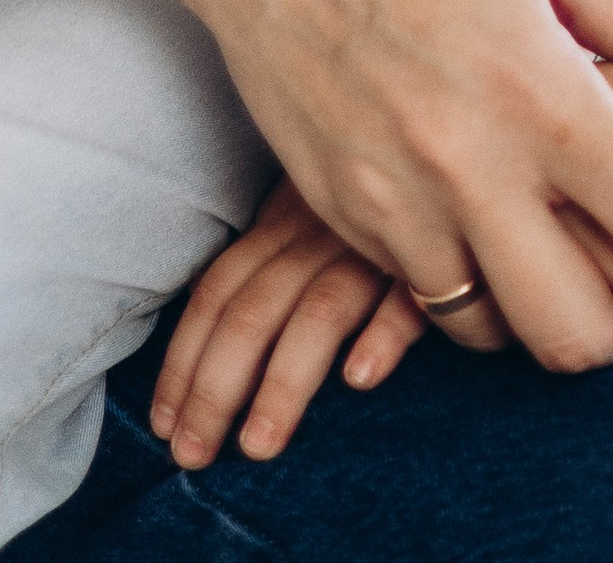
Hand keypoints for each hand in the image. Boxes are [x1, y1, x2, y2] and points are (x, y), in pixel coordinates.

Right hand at [0, 0, 612, 385]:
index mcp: (534, 84)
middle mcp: (463, 159)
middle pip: (575, 327)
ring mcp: (390, 196)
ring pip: (494, 329)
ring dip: (546, 311)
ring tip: (564, 246)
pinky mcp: (337, 208)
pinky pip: (422, 290)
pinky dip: (470, 278)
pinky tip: (482, 212)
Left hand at [151, 177, 465, 471]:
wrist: (450, 155)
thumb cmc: (376, 197)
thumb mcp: (309, 209)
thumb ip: (266, 257)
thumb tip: (200, 307)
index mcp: (284, 222)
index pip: (218, 292)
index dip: (184, 360)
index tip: (162, 424)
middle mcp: (319, 232)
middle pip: (252, 312)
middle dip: (214, 389)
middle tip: (192, 456)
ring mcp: (375, 247)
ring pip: (316, 314)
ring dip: (282, 383)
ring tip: (258, 447)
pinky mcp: (437, 263)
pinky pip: (407, 298)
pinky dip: (381, 334)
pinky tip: (361, 378)